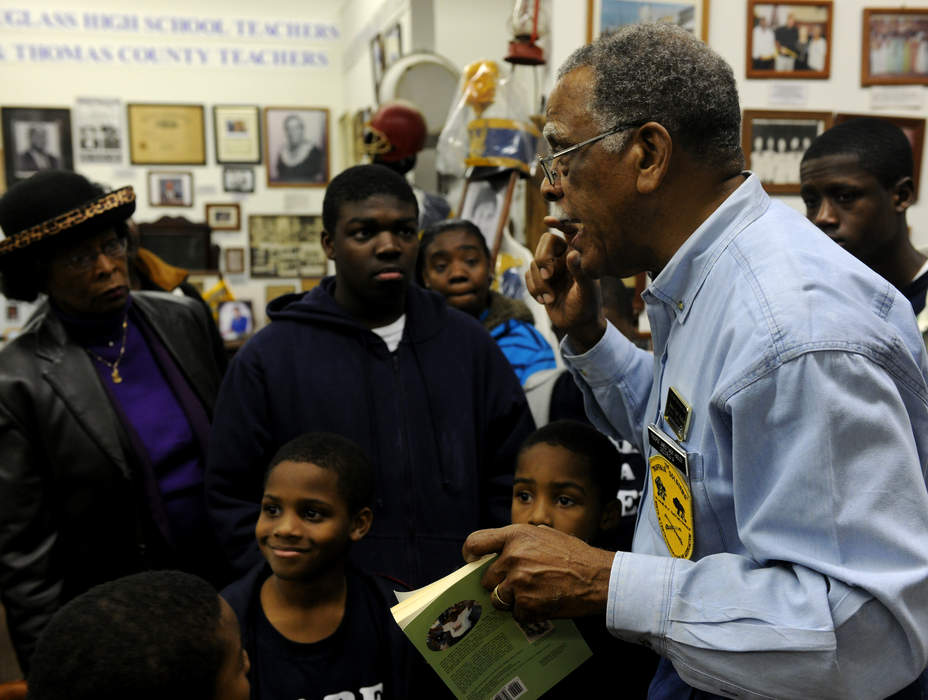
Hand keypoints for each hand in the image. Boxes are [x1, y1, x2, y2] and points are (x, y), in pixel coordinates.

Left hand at [463, 524, 615, 622]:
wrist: (598, 578)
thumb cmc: (575, 555)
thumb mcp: (545, 534)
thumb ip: (520, 540)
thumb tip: (499, 551)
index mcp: (515, 535)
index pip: (476, 542)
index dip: (470, 555)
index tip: (471, 562)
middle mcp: (512, 557)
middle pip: (486, 578)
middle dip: (498, 583)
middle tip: (516, 585)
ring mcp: (517, 582)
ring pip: (498, 598)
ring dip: (511, 600)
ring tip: (532, 594)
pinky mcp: (526, 604)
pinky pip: (515, 613)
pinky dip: (526, 612)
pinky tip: (542, 603)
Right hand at [525, 217, 605, 352]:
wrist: (578, 325)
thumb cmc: (588, 305)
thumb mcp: (587, 290)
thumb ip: (580, 272)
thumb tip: (572, 254)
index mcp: (579, 254)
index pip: (569, 231)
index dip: (560, 223)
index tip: (547, 221)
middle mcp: (564, 258)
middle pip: (545, 243)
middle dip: (543, 259)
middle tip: (548, 276)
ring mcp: (551, 268)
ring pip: (534, 262)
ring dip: (539, 283)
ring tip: (550, 298)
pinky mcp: (540, 280)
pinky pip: (528, 276)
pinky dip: (534, 289)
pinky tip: (545, 301)